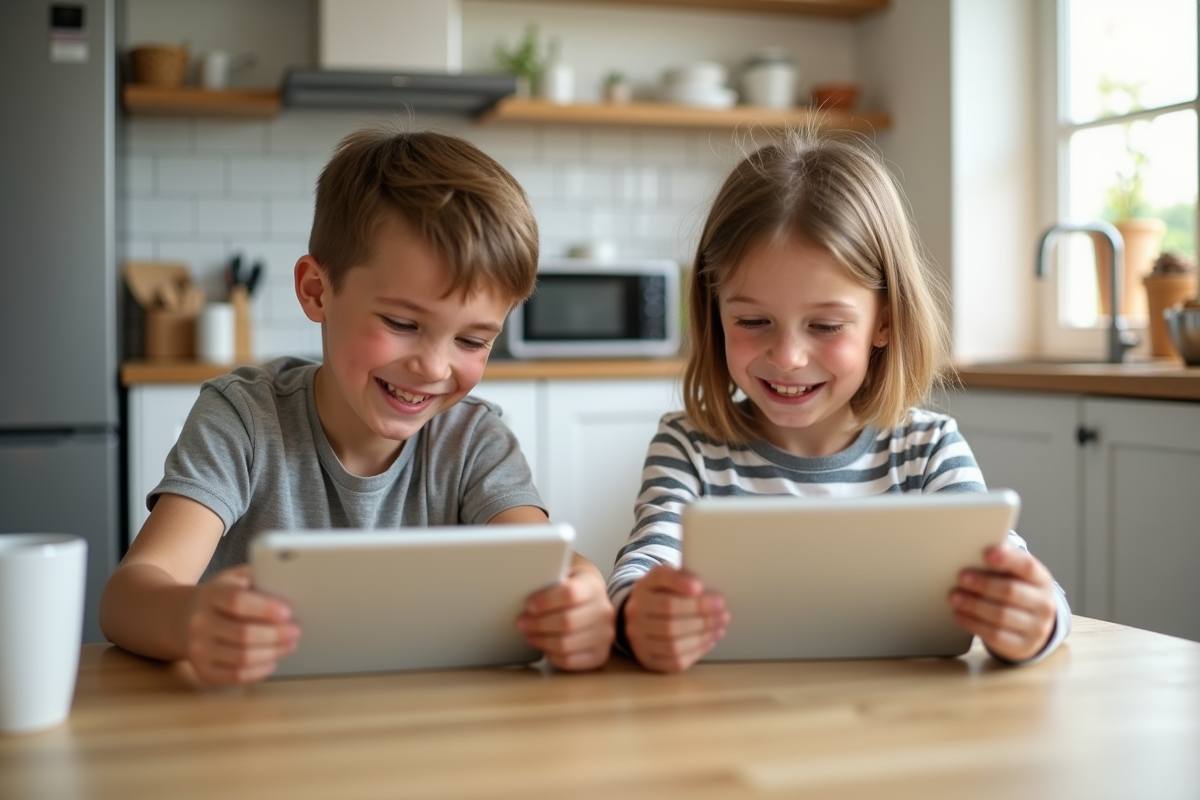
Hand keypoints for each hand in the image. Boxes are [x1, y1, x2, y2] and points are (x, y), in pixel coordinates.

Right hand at [181, 565, 300, 684]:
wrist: (185, 618)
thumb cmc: (222, 596)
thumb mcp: (235, 578)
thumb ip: (258, 576)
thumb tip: (290, 584)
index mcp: (211, 594)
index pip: (237, 601)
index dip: (265, 608)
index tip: (288, 612)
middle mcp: (200, 623)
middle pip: (243, 634)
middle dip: (276, 635)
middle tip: (296, 631)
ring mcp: (199, 649)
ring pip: (242, 658)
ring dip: (272, 653)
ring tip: (290, 645)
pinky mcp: (203, 670)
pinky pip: (235, 676)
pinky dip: (259, 671)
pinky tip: (272, 661)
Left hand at [518, 554, 614, 670]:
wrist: (593, 599)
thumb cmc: (572, 586)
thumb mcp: (564, 572)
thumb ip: (549, 578)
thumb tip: (523, 584)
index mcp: (593, 586)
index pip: (570, 594)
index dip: (546, 601)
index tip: (528, 604)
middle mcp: (604, 611)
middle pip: (566, 622)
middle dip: (538, 624)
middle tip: (521, 623)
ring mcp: (604, 635)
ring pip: (566, 645)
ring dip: (541, 641)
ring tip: (529, 635)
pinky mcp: (600, 654)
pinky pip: (571, 662)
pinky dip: (552, 656)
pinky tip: (544, 647)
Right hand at [624, 565, 729, 672]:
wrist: (643, 618)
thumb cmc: (664, 595)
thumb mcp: (669, 579)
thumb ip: (683, 577)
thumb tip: (701, 588)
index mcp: (643, 587)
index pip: (660, 581)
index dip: (680, 583)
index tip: (701, 586)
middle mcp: (635, 612)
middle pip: (668, 613)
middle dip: (701, 614)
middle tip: (723, 613)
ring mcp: (639, 638)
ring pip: (672, 642)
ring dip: (701, 636)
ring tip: (720, 628)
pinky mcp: (648, 658)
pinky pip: (674, 661)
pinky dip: (696, 652)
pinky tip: (709, 641)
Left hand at [950, 544, 1056, 661]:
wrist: (1033, 627)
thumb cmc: (1017, 593)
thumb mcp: (1016, 578)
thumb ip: (1000, 567)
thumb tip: (969, 555)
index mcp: (1041, 580)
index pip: (1027, 566)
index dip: (1008, 559)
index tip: (987, 553)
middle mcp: (1043, 604)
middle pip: (1011, 591)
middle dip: (984, 584)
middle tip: (961, 577)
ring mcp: (1036, 628)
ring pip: (1001, 615)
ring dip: (973, 605)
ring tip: (954, 596)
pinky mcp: (1022, 647)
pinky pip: (995, 636)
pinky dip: (973, 624)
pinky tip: (959, 615)